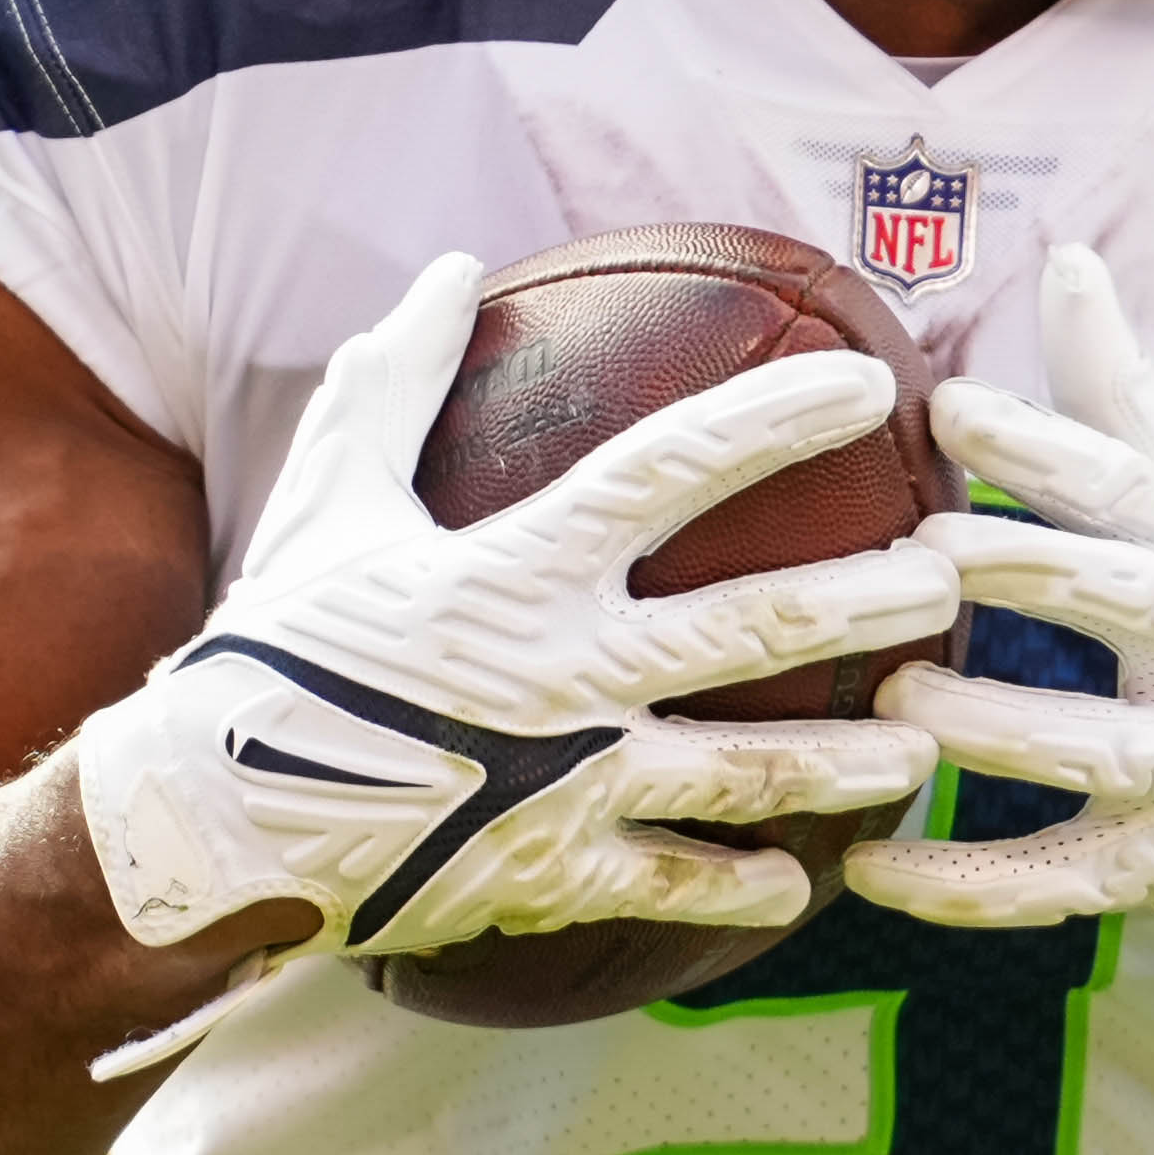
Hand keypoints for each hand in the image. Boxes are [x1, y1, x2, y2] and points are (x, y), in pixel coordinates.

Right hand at [68, 253, 955, 962]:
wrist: (203, 825)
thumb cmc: (271, 650)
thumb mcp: (325, 499)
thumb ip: (393, 383)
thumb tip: (446, 269)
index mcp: (519, 567)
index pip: (674, 469)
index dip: (776, 420)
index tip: (868, 386)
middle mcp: (566, 670)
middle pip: (756, 623)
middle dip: (870, 596)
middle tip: (949, 574)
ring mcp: (569, 781)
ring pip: (751, 769)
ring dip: (851, 761)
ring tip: (924, 745)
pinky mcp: (552, 872)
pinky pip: (675, 885)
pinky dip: (745, 885)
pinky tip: (808, 881)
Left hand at [845, 246, 1153, 992]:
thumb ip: (1126, 392)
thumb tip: (1067, 260)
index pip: (1134, 487)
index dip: (1048, 447)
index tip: (953, 407)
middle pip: (1134, 605)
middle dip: (1034, 573)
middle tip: (924, 550)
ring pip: (1103, 752)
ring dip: (1002, 730)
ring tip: (900, 700)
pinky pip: (1065, 883)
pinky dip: (967, 888)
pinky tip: (868, 870)